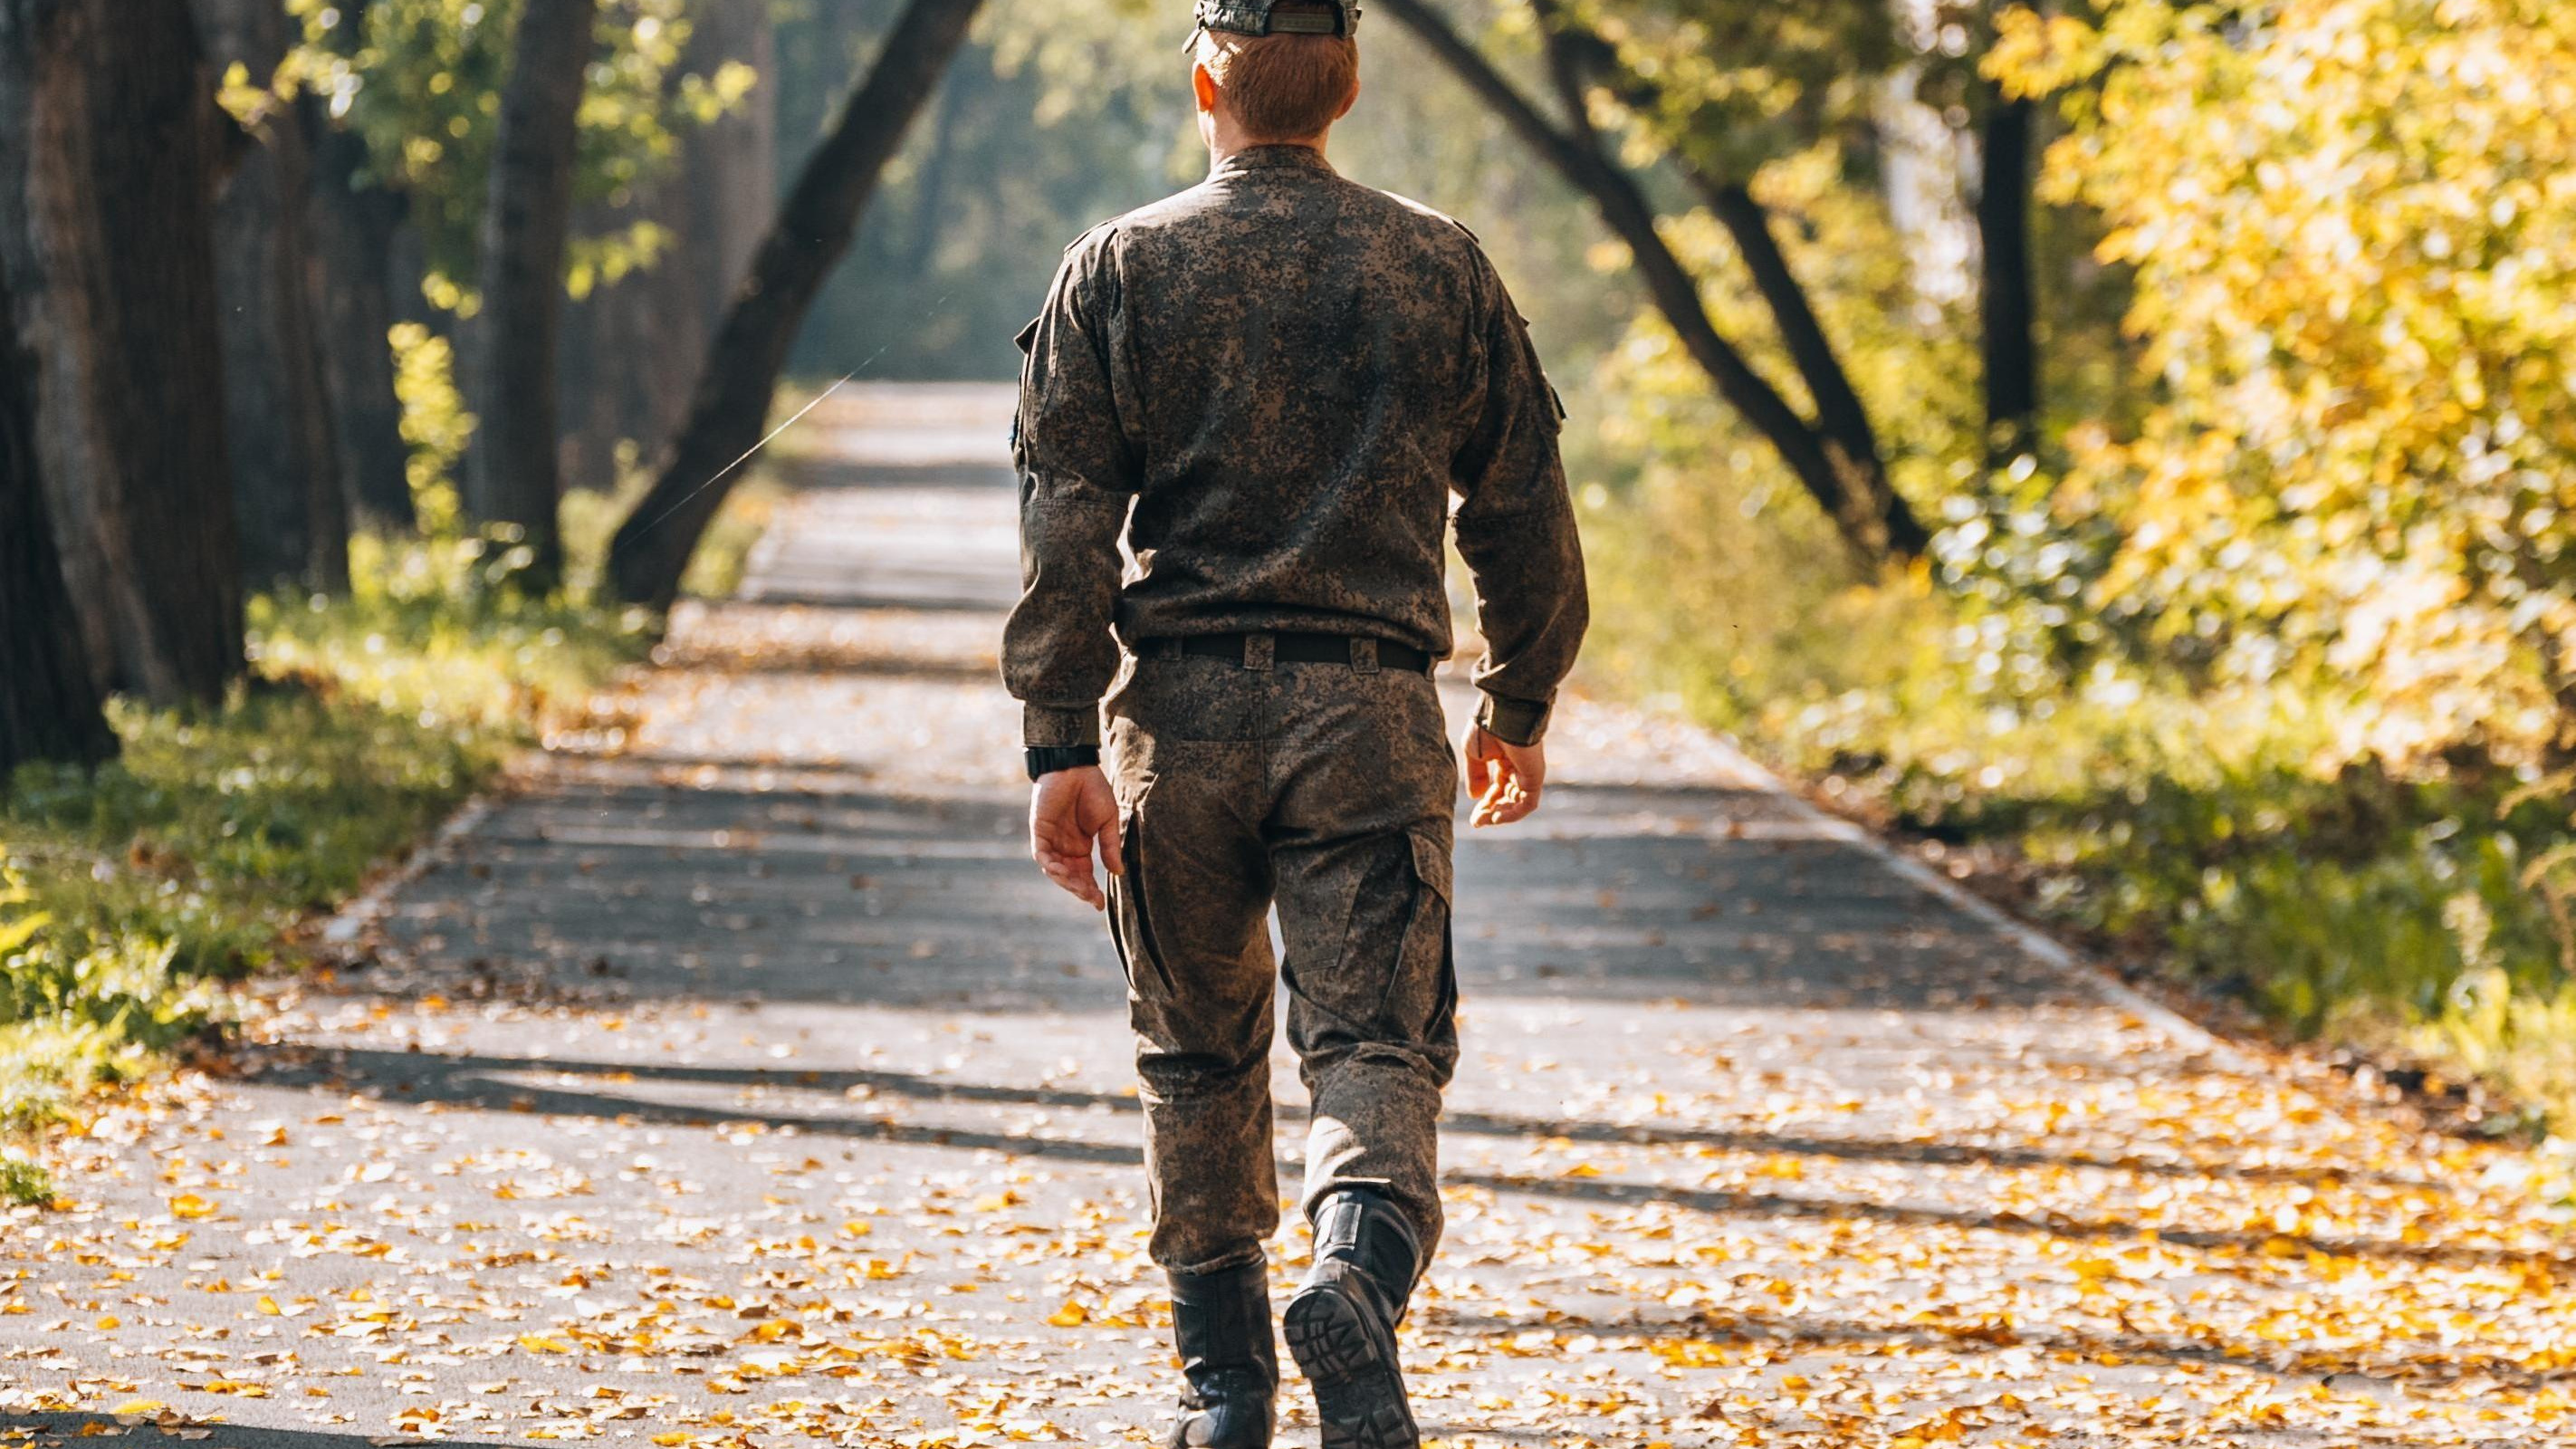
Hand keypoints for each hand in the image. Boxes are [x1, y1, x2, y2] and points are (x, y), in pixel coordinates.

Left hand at [1030, 765, 1123, 909]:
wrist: (1076, 767)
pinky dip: (1050, 865)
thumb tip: (1118, 872)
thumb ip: (1110, 845)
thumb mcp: (1108, 820)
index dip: (1091, 890)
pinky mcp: (1039, 831)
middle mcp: (1064, 847)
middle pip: (1069, 877)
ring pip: (1054, 869)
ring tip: (1080, 888)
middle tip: (1092, 898)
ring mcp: (1051, 840)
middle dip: (1080, 889)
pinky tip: (1061, 872)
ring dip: (1066, 881)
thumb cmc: (1093, 790)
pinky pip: (1042, 854)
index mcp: (1081, 847)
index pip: (1084, 875)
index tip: (1100, 904)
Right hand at [1462, 724, 1545, 827]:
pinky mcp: (1535, 777)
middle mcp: (1518, 768)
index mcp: (1504, 759)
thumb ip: (1475, 776)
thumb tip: (1476, 797)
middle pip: (1507, 797)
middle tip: (1477, 821)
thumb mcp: (1474, 754)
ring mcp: (1528, 773)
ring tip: (1484, 820)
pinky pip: (1528, 804)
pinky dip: (1513, 814)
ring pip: (1517, 803)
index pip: (1498, 787)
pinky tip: (1496, 817)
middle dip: (1491, 811)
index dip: (1485, 803)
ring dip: (1500, 815)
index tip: (1473, 817)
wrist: (1503, 715)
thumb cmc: (1487, 728)